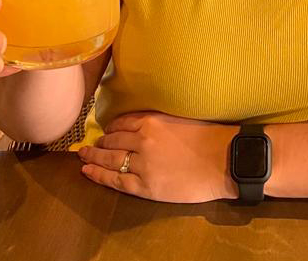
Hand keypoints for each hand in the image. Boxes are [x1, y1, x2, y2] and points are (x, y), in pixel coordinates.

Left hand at [78, 112, 237, 201]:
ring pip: (109, 159)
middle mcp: (142, 140)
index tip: (106, 132)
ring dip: (93, 158)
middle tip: (89, 146)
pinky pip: (116, 180)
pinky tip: (88, 172)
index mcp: (152, 121)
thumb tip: (143, 125)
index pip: (122, 123)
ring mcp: (142, 164)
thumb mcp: (180, 120)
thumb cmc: (209, 138)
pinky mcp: (145, 186)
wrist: (224, 161)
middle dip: (99, 144)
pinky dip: (99, 176)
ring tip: (83, 157)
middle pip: (112, 141)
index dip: (111, 128)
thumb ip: (159, 121)